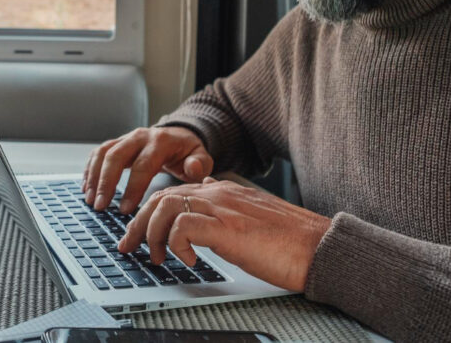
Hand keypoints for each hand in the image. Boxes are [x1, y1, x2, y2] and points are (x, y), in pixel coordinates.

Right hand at [81, 126, 213, 213]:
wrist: (179, 135)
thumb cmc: (188, 152)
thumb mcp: (201, 157)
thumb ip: (199, 165)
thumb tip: (193, 168)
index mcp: (161, 142)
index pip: (143, 165)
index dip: (132, 188)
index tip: (125, 210)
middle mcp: (140, 136)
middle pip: (116, 155)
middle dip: (106, 182)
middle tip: (100, 206)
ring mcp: (126, 138)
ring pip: (103, 153)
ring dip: (94, 176)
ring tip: (90, 199)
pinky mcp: (117, 142)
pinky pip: (98, 153)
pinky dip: (90, 169)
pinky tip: (86, 187)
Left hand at [117, 179, 331, 291]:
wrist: (321, 247)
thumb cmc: (291, 241)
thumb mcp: (250, 218)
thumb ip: (225, 209)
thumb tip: (201, 205)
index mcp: (223, 190)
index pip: (173, 191)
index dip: (149, 212)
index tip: (137, 234)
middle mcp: (219, 193)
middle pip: (161, 196)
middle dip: (138, 223)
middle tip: (129, 247)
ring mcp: (223, 207)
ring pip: (165, 206)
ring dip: (152, 234)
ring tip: (158, 257)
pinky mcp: (227, 228)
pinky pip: (183, 225)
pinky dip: (175, 243)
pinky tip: (185, 260)